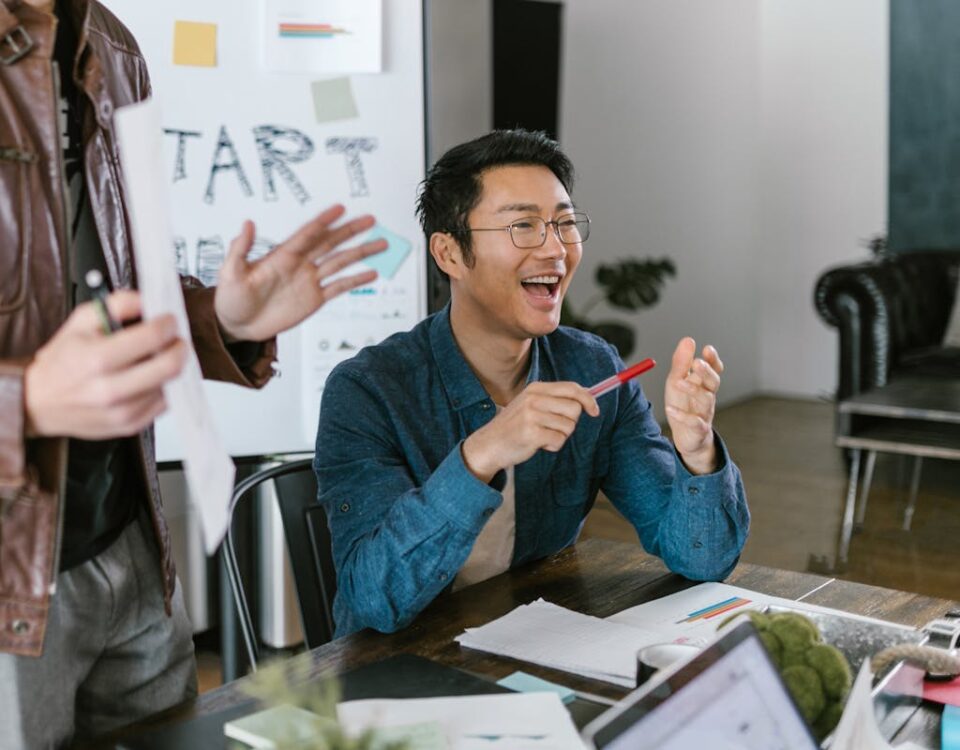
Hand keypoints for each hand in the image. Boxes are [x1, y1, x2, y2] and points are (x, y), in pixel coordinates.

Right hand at [24, 292, 186, 438]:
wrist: (39, 402)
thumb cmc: (62, 361)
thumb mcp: (79, 322)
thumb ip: (116, 304)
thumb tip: (146, 300)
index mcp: (97, 359)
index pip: (153, 337)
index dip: (168, 324)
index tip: (169, 320)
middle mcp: (111, 389)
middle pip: (170, 366)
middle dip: (179, 347)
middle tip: (175, 339)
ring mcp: (122, 411)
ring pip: (171, 385)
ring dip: (173, 368)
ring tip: (161, 357)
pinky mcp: (130, 425)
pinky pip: (165, 404)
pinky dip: (164, 387)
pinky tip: (152, 377)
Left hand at [213, 205, 388, 341]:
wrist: (236, 325)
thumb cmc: (230, 298)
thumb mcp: (230, 272)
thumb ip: (240, 249)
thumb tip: (247, 224)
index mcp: (282, 256)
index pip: (308, 234)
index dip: (324, 221)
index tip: (340, 208)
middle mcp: (300, 264)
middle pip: (330, 243)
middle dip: (350, 231)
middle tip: (370, 219)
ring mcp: (309, 281)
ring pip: (340, 263)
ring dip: (361, 253)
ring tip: (381, 244)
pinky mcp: (314, 299)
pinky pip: (339, 287)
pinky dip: (355, 280)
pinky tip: (372, 274)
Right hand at [461, 382, 598, 482]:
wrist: (489, 444)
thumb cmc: (515, 426)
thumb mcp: (531, 404)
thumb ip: (554, 399)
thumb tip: (587, 398)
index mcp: (536, 388)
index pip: (572, 388)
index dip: (588, 399)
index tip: (594, 411)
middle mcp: (534, 399)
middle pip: (574, 409)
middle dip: (570, 422)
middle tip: (552, 427)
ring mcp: (531, 416)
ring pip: (569, 427)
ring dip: (560, 436)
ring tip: (542, 436)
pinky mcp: (531, 434)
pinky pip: (559, 440)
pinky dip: (552, 446)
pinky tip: (538, 444)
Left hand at [664, 337, 722, 474]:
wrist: (685, 436)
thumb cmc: (682, 404)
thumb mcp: (677, 381)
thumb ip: (682, 363)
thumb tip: (688, 339)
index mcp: (703, 383)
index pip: (713, 369)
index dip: (713, 360)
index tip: (708, 349)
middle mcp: (707, 396)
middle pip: (713, 382)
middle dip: (707, 372)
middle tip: (697, 363)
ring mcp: (705, 413)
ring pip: (706, 400)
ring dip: (693, 390)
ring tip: (678, 382)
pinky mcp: (699, 429)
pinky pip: (695, 422)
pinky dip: (683, 416)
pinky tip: (670, 410)